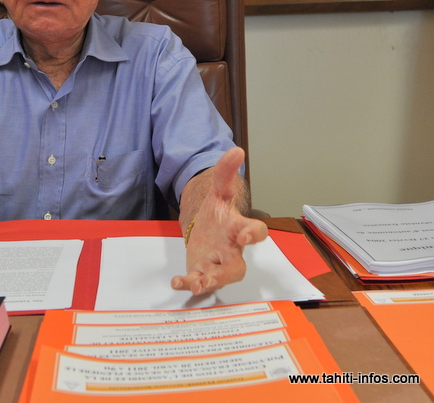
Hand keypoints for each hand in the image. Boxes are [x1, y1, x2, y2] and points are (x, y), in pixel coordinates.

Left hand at [170, 147, 267, 294]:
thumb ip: (225, 172)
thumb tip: (236, 150)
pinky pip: (198, 281)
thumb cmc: (218, 214)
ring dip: (209, 282)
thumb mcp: (218, 191)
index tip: (246, 236)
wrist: (206, 228)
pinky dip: (188, 283)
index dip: (254, 235)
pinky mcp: (202, 272)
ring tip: (198, 284)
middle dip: (228, 272)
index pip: (256, 231)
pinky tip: (177, 282)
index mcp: (239, 228)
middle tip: (215, 275)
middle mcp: (231, 251)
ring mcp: (217, 264)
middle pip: (237, 266)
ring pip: (220, 278)